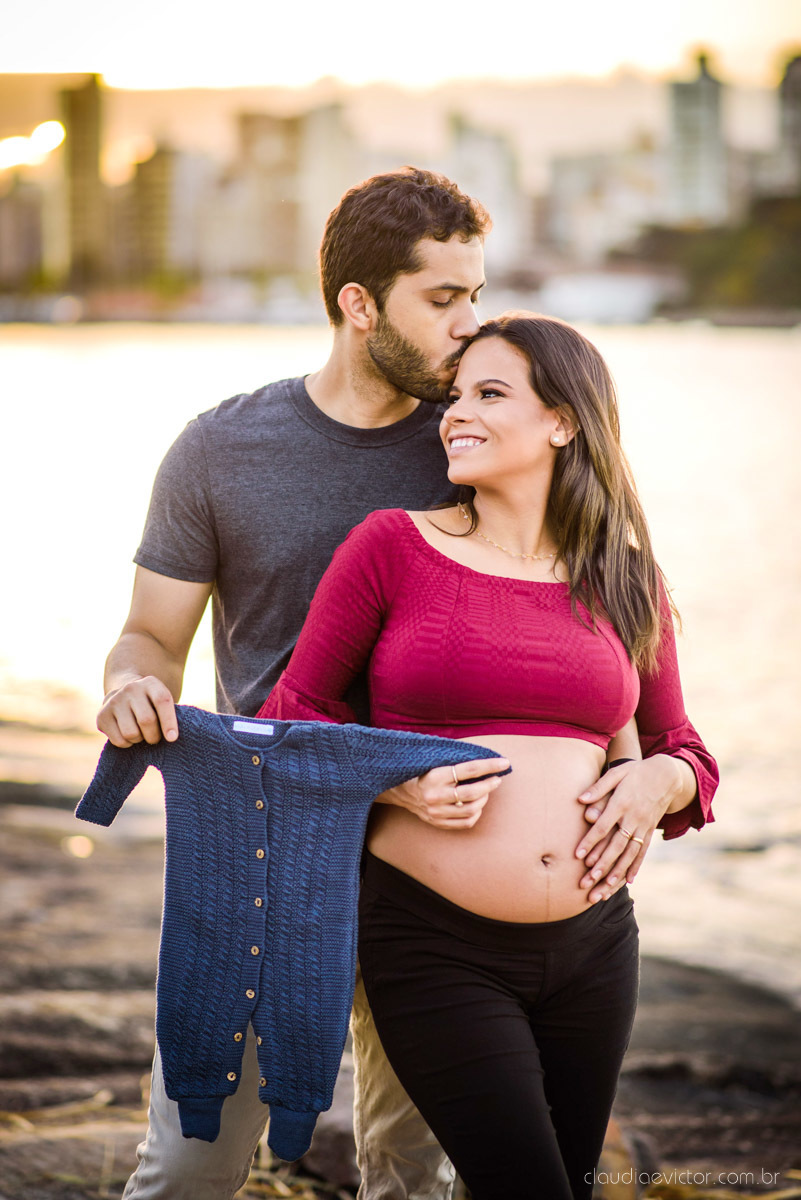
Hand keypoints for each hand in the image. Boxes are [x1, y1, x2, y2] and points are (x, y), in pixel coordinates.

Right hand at [97, 675, 178, 746]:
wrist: (124, 695)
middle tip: (155, 737)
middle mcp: (131, 688)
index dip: (169, 721)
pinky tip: (127, 735)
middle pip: (147, 720)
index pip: (162, 700)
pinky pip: (119, 741)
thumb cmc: (151, 705)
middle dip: (154, 736)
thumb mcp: (161, 703)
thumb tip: (171, 737)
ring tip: (140, 734)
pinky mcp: (102, 715)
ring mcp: (114, 701)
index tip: (172, 738)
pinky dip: (127, 744)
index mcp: (150, 683)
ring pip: (131, 733)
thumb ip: (169, 715)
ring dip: (139, 740)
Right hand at [375, 757, 509, 829]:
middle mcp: (434, 796)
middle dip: (489, 785)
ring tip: (486, 791)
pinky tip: (477, 805)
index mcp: (434, 776)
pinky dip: (476, 813)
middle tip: (497, 779)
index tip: (504, 763)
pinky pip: (465, 823)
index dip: (489, 765)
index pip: (469, 769)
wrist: (399, 789)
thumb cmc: (422, 769)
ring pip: (471, 810)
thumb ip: (457, 760)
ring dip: (484, 799)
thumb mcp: (435, 760)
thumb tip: (487, 758)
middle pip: (471, 793)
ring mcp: (435, 812)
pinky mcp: (437, 822)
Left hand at [574, 756, 684, 900]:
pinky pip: (642, 851)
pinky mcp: (650, 830)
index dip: (591, 841)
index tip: (578, 856)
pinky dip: (635, 866)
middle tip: (587, 882)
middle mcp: (634, 818)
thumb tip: (580, 800)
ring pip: (629, 854)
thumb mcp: (617, 773)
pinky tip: (629, 881)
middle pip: (616, 846)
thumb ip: (599, 787)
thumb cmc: (635, 772)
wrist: (666, 774)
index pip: (603, 826)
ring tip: (605, 889)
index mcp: (622, 803)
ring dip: (617, 872)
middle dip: (601, 865)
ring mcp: (644, 826)